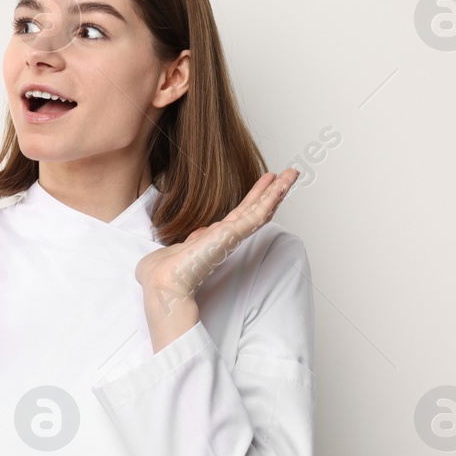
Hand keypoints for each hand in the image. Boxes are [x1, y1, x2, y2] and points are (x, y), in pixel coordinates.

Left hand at [137, 168, 299, 348]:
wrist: (164, 282)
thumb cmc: (165, 272)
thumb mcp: (178, 249)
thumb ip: (192, 241)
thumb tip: (198, 235)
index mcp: (215, 238)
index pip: (240, 215)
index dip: (253, 199)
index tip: (264, 184)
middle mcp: (226, 236)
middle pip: (254, 209)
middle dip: (271, 191)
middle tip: (287, 174)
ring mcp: (232, 235)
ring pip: (260, 209)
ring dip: (277, 191)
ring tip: (291, 174)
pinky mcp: (233, 234)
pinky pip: (257, 214)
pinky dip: (271, 198)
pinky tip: (281, 185)